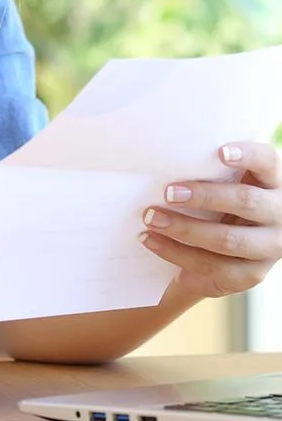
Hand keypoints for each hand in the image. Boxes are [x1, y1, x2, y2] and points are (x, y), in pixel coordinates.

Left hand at [140, 142, 281, 299]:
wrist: (225, 250)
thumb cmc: (219, 201)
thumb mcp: (224, 183)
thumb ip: (209, 170)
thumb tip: (160, 145)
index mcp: (273, 182)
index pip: (267, 162)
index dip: (248, 155)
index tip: (220, 152)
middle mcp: (280, 213)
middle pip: (246, 202)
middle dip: (205, 197)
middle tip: (168, 192)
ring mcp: (270, 247)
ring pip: (228, 239)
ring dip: (184, 228)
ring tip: (151, 218)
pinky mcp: (252, 274)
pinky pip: (213, 265)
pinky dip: (175, 252)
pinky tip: (151, 239)